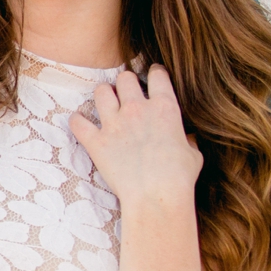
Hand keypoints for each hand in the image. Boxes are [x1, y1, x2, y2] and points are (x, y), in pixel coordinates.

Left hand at [66, 65, 203, 208]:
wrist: (156, 197)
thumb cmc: (180, 178)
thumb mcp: (193, 155)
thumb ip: (187, 140)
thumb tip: (186, 139)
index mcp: (165, 107)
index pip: (157, 75)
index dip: (154, 74)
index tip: (152, 77)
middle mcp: (138, 108)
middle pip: (125, 78)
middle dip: (126, 84)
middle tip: (127, 94)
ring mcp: (114, 123)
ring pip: (101, 91)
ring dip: (103, 95)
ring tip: (106, 103)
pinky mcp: (96, 142)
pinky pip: (78, 122)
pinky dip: (77, 122)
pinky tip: (80, 123)